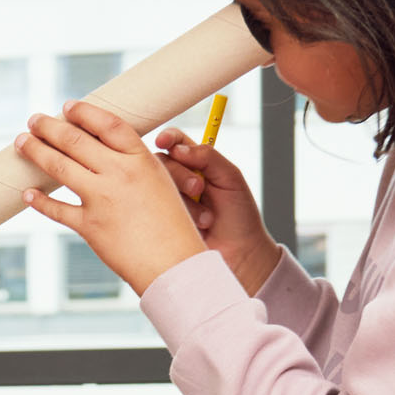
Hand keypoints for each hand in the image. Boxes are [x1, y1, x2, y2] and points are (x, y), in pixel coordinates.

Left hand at [13, 102, 207, 295]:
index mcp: (141, 160)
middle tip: (34, 120)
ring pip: (59, 166)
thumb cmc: (172, 225)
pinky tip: (28, 193)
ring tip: (22, 142)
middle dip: (49, 127)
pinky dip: (39, 200)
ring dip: (36, 151)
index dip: (84, 112)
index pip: (107, 124)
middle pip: (75, 140)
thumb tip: (103, 150)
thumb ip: (134, 165)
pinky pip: (56, 209)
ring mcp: (102, 199)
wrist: (174, 264)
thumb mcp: (160, 183)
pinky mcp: (89, 226)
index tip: (68, 107)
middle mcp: (119, 174)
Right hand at [151, 126, 282, 294]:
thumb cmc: (240, 218)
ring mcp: (169, 202)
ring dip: (183, 200)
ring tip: (206, 218)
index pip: (176, 143)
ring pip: (155, 186)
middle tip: (200, 189)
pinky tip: (193, 226)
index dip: (169, 139)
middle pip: (161, 162)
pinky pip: (153, 210)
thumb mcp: (231, 179)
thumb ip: (208, 156)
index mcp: (197, 166)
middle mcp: (179, 181)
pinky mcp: (161, 222)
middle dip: (179, 173)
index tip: (165, 141)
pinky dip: (173, 216)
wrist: (240, 255)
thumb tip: (179, 148)